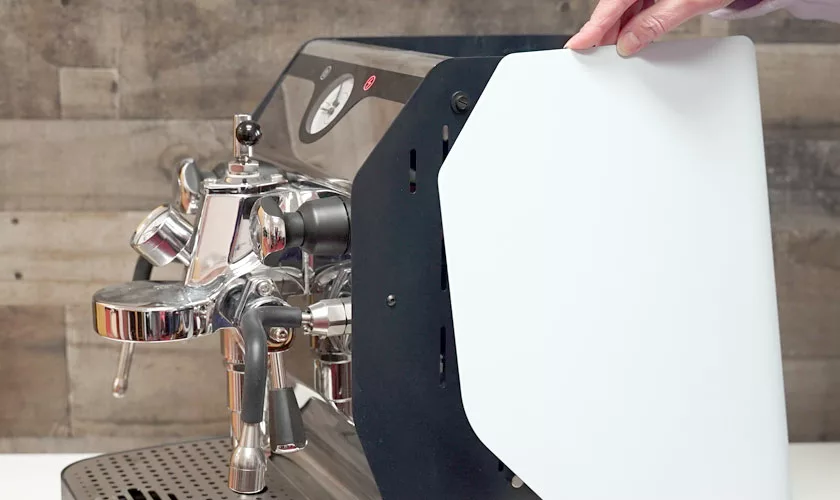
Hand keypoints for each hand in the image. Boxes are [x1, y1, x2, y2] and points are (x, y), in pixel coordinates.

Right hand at [565, 0, 734, 55]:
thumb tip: (629, 44)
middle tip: (597, 56)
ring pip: (622, 7)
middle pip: (613, 7)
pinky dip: (632, 20)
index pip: (610, 5)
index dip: (593, 28)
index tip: (577, 45)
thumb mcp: (687, 3)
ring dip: (620, 28)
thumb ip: (654, 23)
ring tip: (619, 49)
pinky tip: (633, 34)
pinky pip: (633, 4)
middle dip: (606, 32)